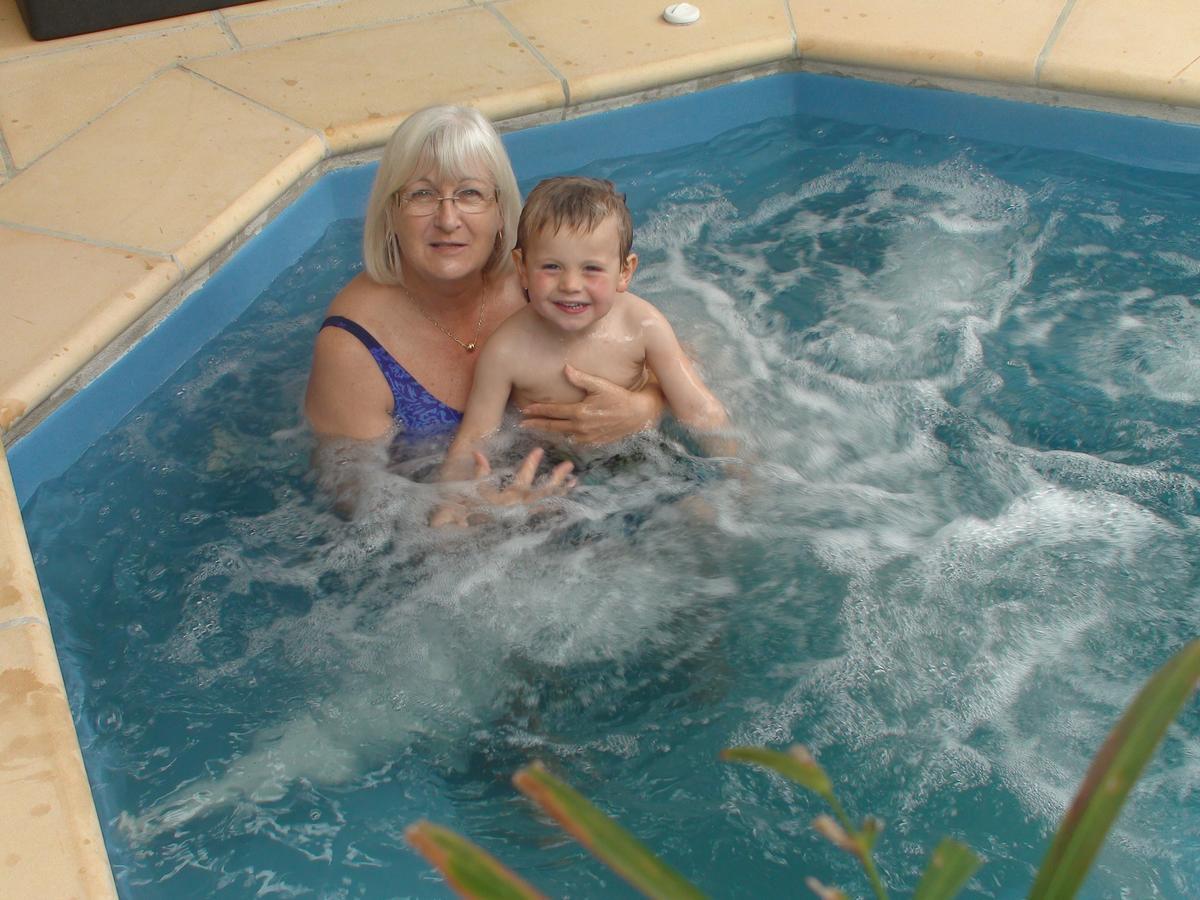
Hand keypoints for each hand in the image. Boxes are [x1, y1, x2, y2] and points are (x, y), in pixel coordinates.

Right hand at [430, 448, 574, 527]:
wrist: (475, 542)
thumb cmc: (474, 514)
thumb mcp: (474, 493)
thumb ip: (479, 472)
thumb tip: (477, 451)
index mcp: (509, 498)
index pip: (523, 478)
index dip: (531, 463)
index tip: (539, 450)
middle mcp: (522, 507)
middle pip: (544, 492)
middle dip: (557, 478)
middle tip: (569, 465)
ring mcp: (528, 517)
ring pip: (549, 503)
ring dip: (562, 492)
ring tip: (575, 481)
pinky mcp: (529, 525)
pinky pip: (547, 515)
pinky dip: (557, 507)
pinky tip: (566, 501)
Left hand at [519, 364, 662, 445]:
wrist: (638, 414)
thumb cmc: (620, 397)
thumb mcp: (600, 385)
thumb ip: (581, 378)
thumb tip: (565, 368)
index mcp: (580, 412)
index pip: (553, 412)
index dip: (537, 411)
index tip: (524, 410)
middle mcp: (581, 427)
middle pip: (553, 426)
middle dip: (537, 424)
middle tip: (522, 424)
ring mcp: (587, 437)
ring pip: (562, 435)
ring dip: (549, 432)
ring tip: (537, 428)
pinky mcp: (594, 442)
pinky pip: (575, 441)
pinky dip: (564, 437)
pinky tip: (559, 434)